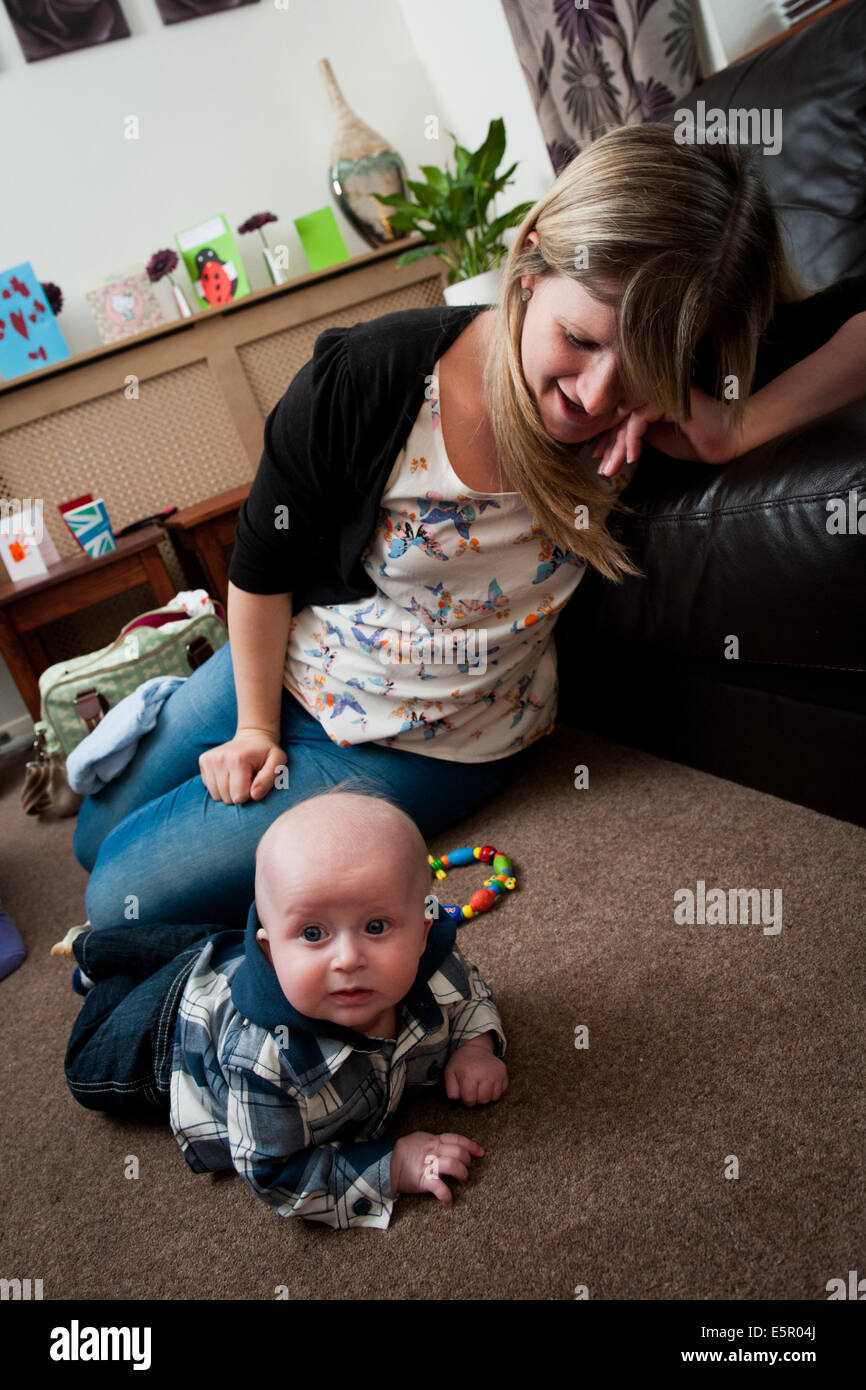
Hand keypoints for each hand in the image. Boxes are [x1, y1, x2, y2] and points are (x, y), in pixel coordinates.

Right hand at [199, 728, 285, 804]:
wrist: (252, 737)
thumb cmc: (266, 753)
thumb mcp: (277, 762)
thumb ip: (269, 779)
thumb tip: (254, 796)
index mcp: (237, 760)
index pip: (239, 797)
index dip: (250, 795)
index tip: (255, 782)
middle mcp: (219, 759)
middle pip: (227, 798)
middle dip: (239, 794)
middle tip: (247, 780)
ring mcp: (209, 760)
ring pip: (216, 795)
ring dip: (229, 792)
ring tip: (238, 778)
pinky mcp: (203, 761)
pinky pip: (209, 788)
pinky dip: (219, 786)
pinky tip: (229, 775)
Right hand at [391, 1131, 484, 1205]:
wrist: (386, 1162)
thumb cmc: (402, 1151)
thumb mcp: (420, 1139)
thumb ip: (434, 1141)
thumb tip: (445, 1144)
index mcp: (433, 1140)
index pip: (457, 1140)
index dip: (471, 1146)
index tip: (480, 1153)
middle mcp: (433, 1151)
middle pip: (459, 1152)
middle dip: (467, 1161)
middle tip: (467, 1169)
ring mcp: (429, 1165)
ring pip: (453, 1166)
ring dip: (462, 1174)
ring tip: (462, 1181)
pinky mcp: (423, 1180)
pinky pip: (439, 1187)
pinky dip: (446, 1195)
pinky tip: (448, 1201)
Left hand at [444, 1034, 507, 1105]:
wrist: (476, 1048)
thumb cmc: (461, 1064)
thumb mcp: (450, 1075)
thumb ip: (451, 1091)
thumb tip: (459, 1100)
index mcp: (469, 1075)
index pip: (470, 1100)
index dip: (466, 1099)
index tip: (465, 1093)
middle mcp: (485, 1074)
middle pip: (483, 1100)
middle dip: (477, 1098)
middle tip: (474, 1089)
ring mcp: (496, 1073)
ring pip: (494, 1097)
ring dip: (487, 1095)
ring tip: (481, 1086)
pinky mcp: (504, 1072)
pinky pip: (502, 1091)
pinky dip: (496, 1090)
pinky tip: (489, 1083)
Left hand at [592, 386, 746, 475]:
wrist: (726, 440)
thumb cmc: (696, 440)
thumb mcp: (657, 439)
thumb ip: (636, 434)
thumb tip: (608, 442)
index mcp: (650, 397)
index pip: (621, 415)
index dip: (608, 437)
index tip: (599, 458)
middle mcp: (653, 391)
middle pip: (620, 416)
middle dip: (610, 445)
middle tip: (603, 469)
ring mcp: (661, 392)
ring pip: (627, 418)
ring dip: (618, 446)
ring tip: (613, 468)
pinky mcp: (668, 398)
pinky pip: (639, 417)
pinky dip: (633, 439)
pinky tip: (634, 457)